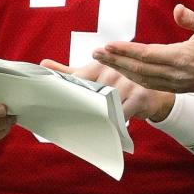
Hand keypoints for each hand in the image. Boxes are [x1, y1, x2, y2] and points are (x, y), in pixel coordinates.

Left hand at [40, 59, 174, 121]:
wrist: (151, 95)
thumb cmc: (118, 84)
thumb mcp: (94, 76)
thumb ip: (70, 72)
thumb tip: (42, 63)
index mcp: (99, 64)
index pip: (77, 78)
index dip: (67, 91)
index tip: (56, 104)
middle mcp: (112, 70)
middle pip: (90, 95)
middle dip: (82, 109)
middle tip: (71, 121)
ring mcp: (126, 82)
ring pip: (105, 106)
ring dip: (99, 118)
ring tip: (92, 127)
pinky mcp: (138, 96)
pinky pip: (121, 115)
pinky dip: (114, 124)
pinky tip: (110, 129)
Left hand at [91, 4, 193, 93]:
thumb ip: (192, 19)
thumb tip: (177, 9)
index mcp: (182, 57)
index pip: (147, 54)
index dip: (125, 51)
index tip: (108, 45)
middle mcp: (176, 73)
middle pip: (139, 69)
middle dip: (115, 61)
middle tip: (96, 53)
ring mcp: (176, 83)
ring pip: (142, 79)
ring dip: (122, 71)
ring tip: (104, 62)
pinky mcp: (178, 88)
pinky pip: (151, 84)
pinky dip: (134, 78)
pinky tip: (124, 72)